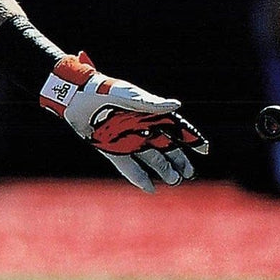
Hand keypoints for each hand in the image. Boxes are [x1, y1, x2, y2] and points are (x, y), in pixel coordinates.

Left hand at [40, 53, 207, 191]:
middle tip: (190, 174)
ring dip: (162, 170)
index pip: (175, 127)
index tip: (204, 149)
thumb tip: (177, 106)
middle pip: (165, 147)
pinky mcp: (110, 148)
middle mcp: (140, 127)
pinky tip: (149, 188)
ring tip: (175, 181)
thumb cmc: (104, 91)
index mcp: (148, 112)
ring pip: (150, 158)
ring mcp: (126, 139)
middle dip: (179, 160)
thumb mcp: (129, 96)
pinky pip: (127, 165)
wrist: (75, 97)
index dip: (190, 137)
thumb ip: (152, 104)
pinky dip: (138, 176)